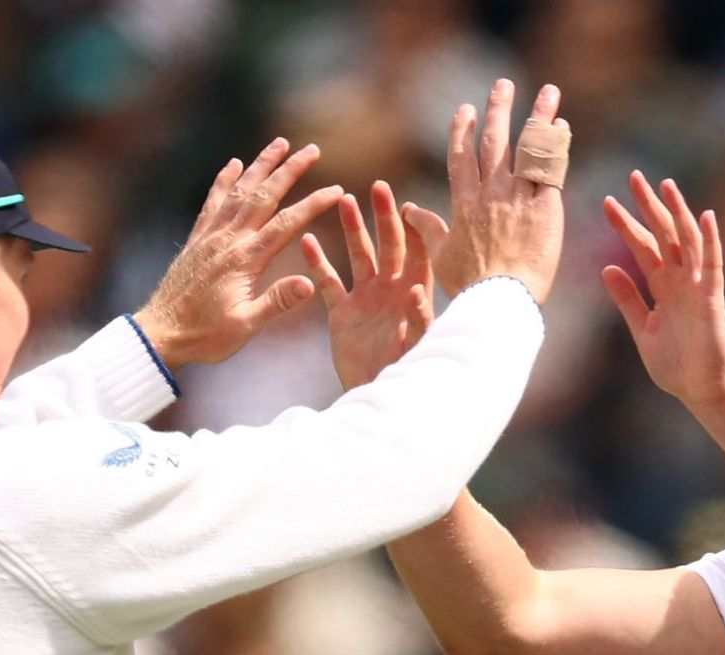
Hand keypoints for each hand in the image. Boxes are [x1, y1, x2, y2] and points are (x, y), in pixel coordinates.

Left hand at [135, 138, 342, 369]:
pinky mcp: (197, 240)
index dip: (312, 204)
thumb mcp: (246, 327)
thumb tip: (310, 282)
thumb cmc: (205, 336)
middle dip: (289, 170)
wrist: (160, 334)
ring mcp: (209, 237)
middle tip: (311, 149)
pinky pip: (212, 202)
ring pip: (238, 191)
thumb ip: (277, 302)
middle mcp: (226, 240)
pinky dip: (224, 181)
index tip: (336, 190)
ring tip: (279, 144)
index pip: (286, 223)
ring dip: (260, 165)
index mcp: (244, 260)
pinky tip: (233, 164)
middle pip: (263, 196)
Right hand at [299, 180, 441, 389]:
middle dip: (384, 216)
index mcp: (414, 293)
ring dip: (352, 229)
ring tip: (344, 200)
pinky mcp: (342, 313)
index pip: (418, 254)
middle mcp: (391, 290)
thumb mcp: (414, 346)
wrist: (377, 397)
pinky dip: (318, 263)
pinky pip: (329, 282)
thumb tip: (417, 291)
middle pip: (389, 245)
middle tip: (380, 188)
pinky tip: (307, 240)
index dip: (415, 230)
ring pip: (359, 255)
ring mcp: (365, 298)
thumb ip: (418, 319)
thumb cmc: (404, 373)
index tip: (408, 207)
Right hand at [423, 79, 567, 302]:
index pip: (461, 155)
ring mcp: (518, 197)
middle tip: (504, 85)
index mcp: (464, 202)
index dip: (463, 130)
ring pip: (528, 147)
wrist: (501, 299)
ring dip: (538, 115)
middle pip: (495, 141)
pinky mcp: (546, 207)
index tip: (466, 109)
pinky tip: (562, 126)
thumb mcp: (442, 256)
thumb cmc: (470, 285)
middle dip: (498, 109)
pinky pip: (552, 169)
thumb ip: (428, 229)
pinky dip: (557, 145)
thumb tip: (409, 210)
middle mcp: (490, 192)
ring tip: (549, 91)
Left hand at [600, 171, 724, 407]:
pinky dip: (709, 241)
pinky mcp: (712, 299)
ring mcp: (697, 287)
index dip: (625, 224)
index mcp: (662, 287)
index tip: (607, 201)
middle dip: (648, 206)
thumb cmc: (676, 366)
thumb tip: (606, 268)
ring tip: (665, 185)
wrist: (700, 392)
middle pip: (663, 235)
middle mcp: (680, 281)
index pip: (642, 247)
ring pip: (687, 241)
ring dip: (677, 212)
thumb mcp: (642, 329)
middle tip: (633, 176)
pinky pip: (712, 265)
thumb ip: (627, 299)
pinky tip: (705, 216)